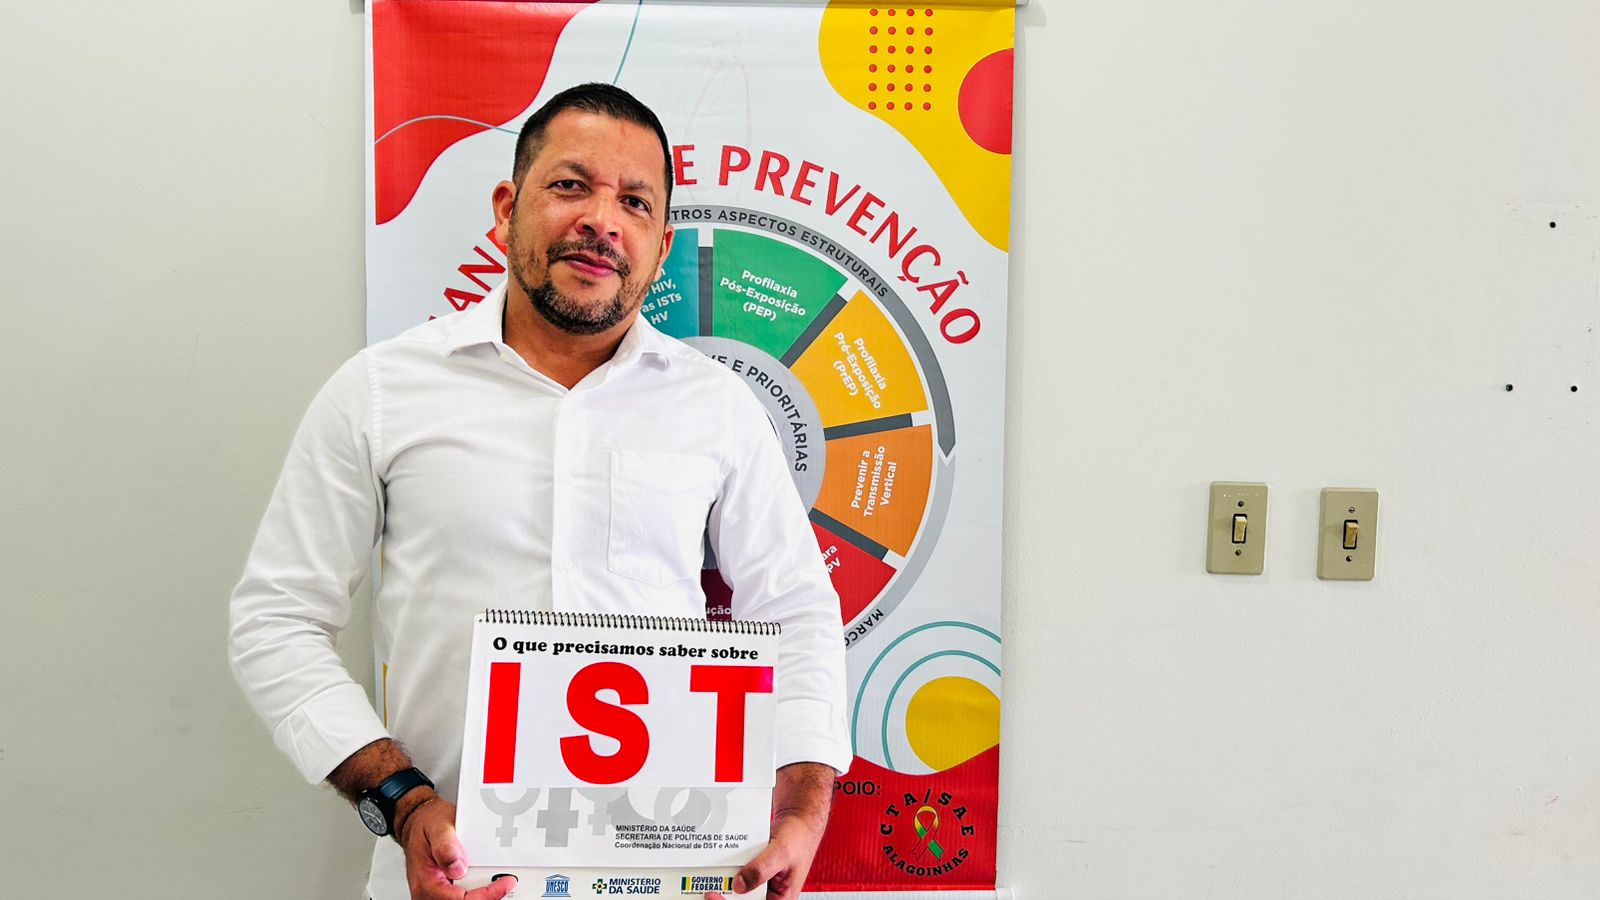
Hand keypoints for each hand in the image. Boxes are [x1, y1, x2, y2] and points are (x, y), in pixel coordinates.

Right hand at [400, 797, 516, 899]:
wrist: (420, 824)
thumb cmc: (426, 826)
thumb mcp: (437, 826)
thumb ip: (446, 846)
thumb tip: (457, 867)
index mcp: (426, 883)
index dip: (486, 895)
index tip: (506, 882)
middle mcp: (430, 893)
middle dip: (487, 894)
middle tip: (505, 880)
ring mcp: (439, 894)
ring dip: (484, 893)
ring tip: (498, 879)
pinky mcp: (446, 891)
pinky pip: (465, 896)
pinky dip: (479, 890)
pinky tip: (488, 880)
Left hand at [704, 810, 826, 898]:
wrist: (797, 821)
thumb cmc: (798, 838)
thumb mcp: (781, 853)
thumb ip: (761, 869)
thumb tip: (739, 885)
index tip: (714, 896)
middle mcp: (768, 895)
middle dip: (725, 897)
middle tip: (707, 890)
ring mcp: (759, 885)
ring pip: (737, 894)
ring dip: (724, 887)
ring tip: (710, 879)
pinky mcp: (752, 874)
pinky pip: (736, 879)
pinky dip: (726, 874)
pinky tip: (718, 869)